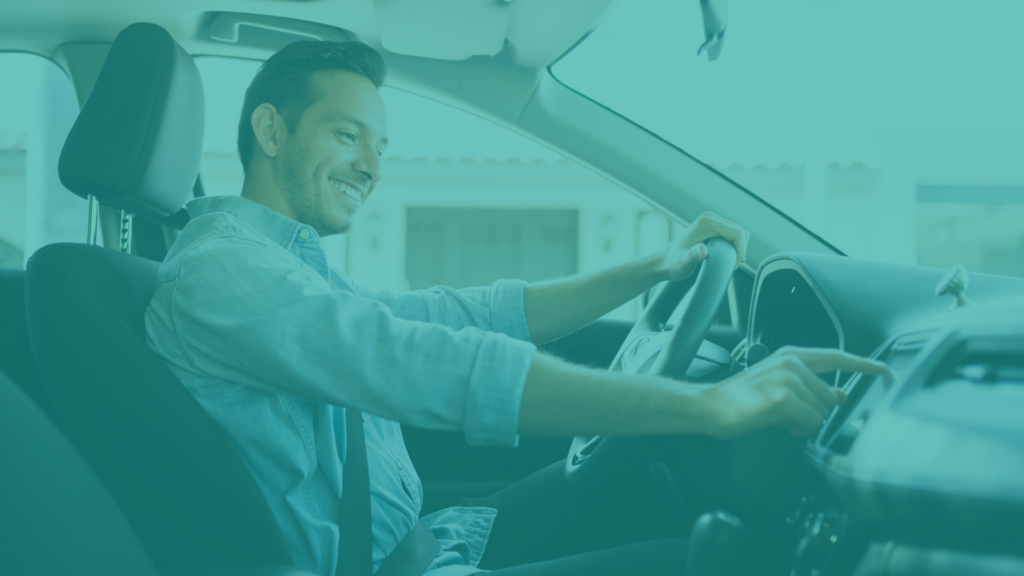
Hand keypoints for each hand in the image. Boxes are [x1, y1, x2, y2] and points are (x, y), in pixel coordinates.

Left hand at [659, 212, 749, 280]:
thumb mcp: (683, 263)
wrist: (665, 261)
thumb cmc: (673, 264)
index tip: (734, 266)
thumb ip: (693, 256)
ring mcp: (711, 220)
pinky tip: (728, 256)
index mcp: (706, 223)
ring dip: (739, 247)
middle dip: (741, 249)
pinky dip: (735, 244)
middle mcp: (710, 217)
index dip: (740, 250)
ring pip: (738, 232)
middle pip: (740, 231)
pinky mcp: (712, 226)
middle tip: (733, 265)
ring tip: (732, 262)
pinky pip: (732, 233)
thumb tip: (703, 250)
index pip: (737, 233)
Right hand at [698, 347, 887, 438]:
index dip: (864, 365)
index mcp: (791, 356)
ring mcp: (787, 379)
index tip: (884, 370)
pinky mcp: (782, 399)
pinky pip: (809, 422)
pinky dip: (797, 430)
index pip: (836, 357)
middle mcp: (792, 363)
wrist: (709, 406)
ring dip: (804, 423)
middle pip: (830, 396)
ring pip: (821, 411)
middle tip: (788, 417)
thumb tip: (838, 393)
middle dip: (815, 413)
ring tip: (780, 419)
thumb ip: (810, 386)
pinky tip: (778, 424)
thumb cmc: (738, 398)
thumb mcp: (777, 385)